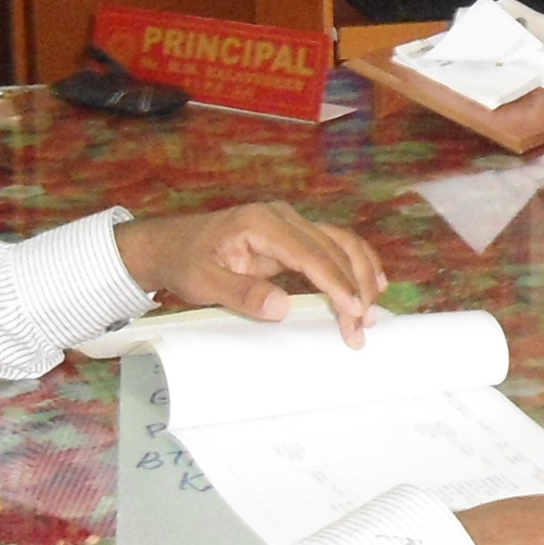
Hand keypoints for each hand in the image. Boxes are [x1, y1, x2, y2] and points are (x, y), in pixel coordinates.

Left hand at [115, 203, 387, 345]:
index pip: (310, 253)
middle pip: (333, 247)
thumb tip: (282, 307)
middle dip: (354, 287)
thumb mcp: (202, 283)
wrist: (169, 245)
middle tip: (363, 327)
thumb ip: (241, 293)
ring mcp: (290, 224)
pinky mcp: (293, 235)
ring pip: (340, 243)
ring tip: (374, 309)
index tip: (354, 310)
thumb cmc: (184, 262)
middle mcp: (282, 218)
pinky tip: (373, 283)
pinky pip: (332, 246)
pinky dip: (354, 264)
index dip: (336, 282)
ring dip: (361, 275)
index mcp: (261, 224)